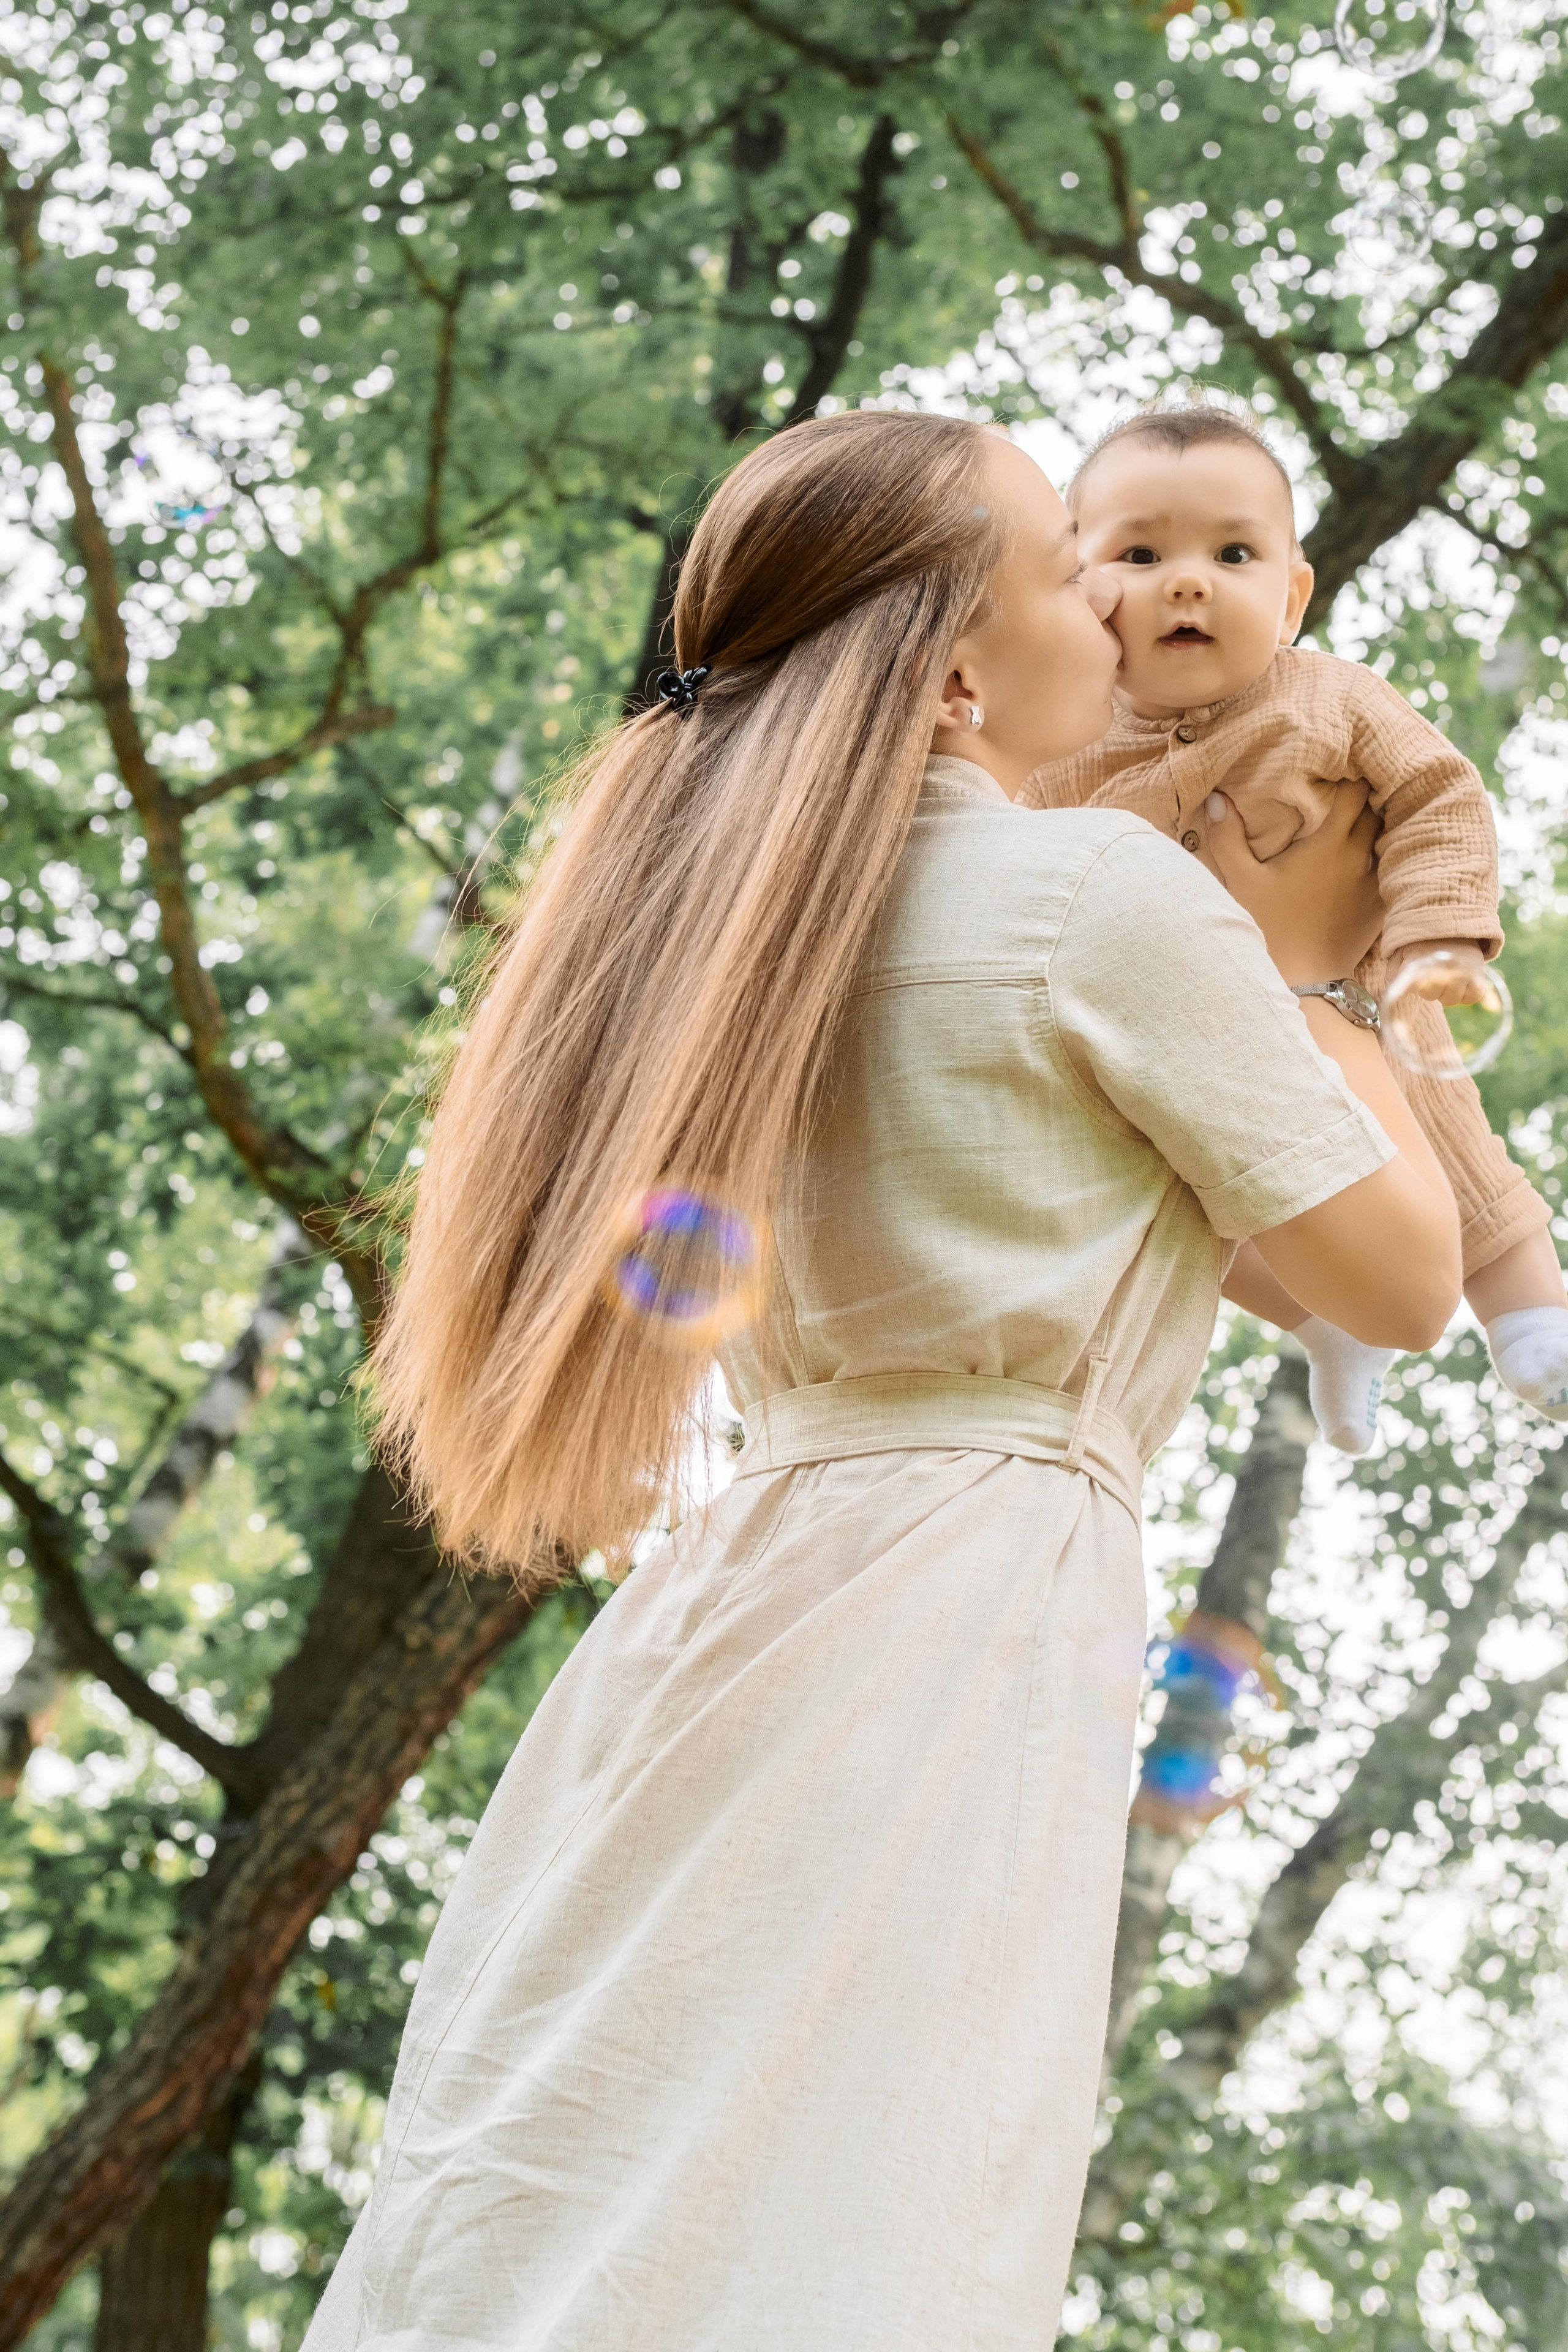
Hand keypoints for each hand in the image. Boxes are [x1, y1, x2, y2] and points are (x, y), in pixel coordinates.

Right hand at [1204, 786, 1383, 985]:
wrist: (1303, 981)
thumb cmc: (1269, 928)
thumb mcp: (1240, 881)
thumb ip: (1227, 837)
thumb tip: (1219, 797)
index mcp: (1330, 843)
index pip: (1356, 791)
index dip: (1350, 778)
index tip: (1337, 776)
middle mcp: (1361, 856)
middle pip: (1376, 810)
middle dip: (1366, 799)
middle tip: (1347, 795)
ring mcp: (1377, 882)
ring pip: (1391, 837)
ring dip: (1378, 827)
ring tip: (1363, 822)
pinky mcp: (1382, 905)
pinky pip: (1395, 868)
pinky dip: (1386, 858)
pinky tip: (1370, 859)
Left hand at [1385, 938, 1491, 1006]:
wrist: (1455, 924)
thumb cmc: (1423, 943)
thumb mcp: (1402, 952)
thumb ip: (1393, 971)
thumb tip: (1395, 992)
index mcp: (1419, 959)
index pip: (1411, 985)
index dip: (1411, 988)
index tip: (1413, 985)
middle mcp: (1442, 965)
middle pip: (1431, 996)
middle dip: (1429, 989)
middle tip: (1432, 975)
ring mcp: (1462, 970)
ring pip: (1451, 1000)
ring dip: (1447, 992)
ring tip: (1447, 977)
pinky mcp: (1479, 975)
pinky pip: (1472, 997)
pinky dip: (1467, 994)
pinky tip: (1461, 982)